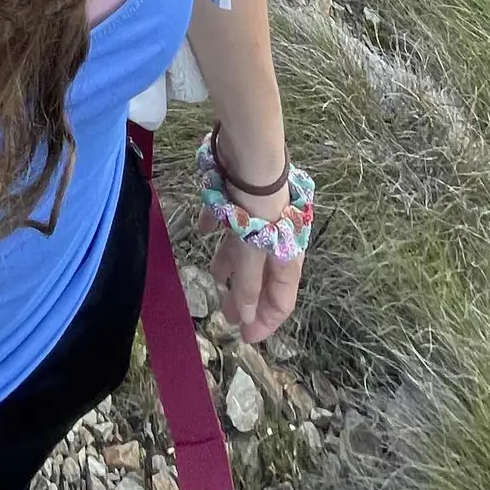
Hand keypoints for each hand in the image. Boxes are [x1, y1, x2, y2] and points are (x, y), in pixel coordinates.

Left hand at [208, 188, 302, 343]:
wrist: (251, 152)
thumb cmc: (256, 207)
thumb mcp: (252, 251)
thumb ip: (248, 284)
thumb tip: (247, 317)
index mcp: (286, 257)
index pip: (282, 299)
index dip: (265, 321)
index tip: (245, 337)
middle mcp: (276, 238)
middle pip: (262, 275)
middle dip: (245, 296)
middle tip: (226, 314)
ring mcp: (258, 216)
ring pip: (245, 247)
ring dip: (230, 263)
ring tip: (213, 274)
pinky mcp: (242, 195)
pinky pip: (228, 217)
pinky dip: (217, 225)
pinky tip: (203, 228)